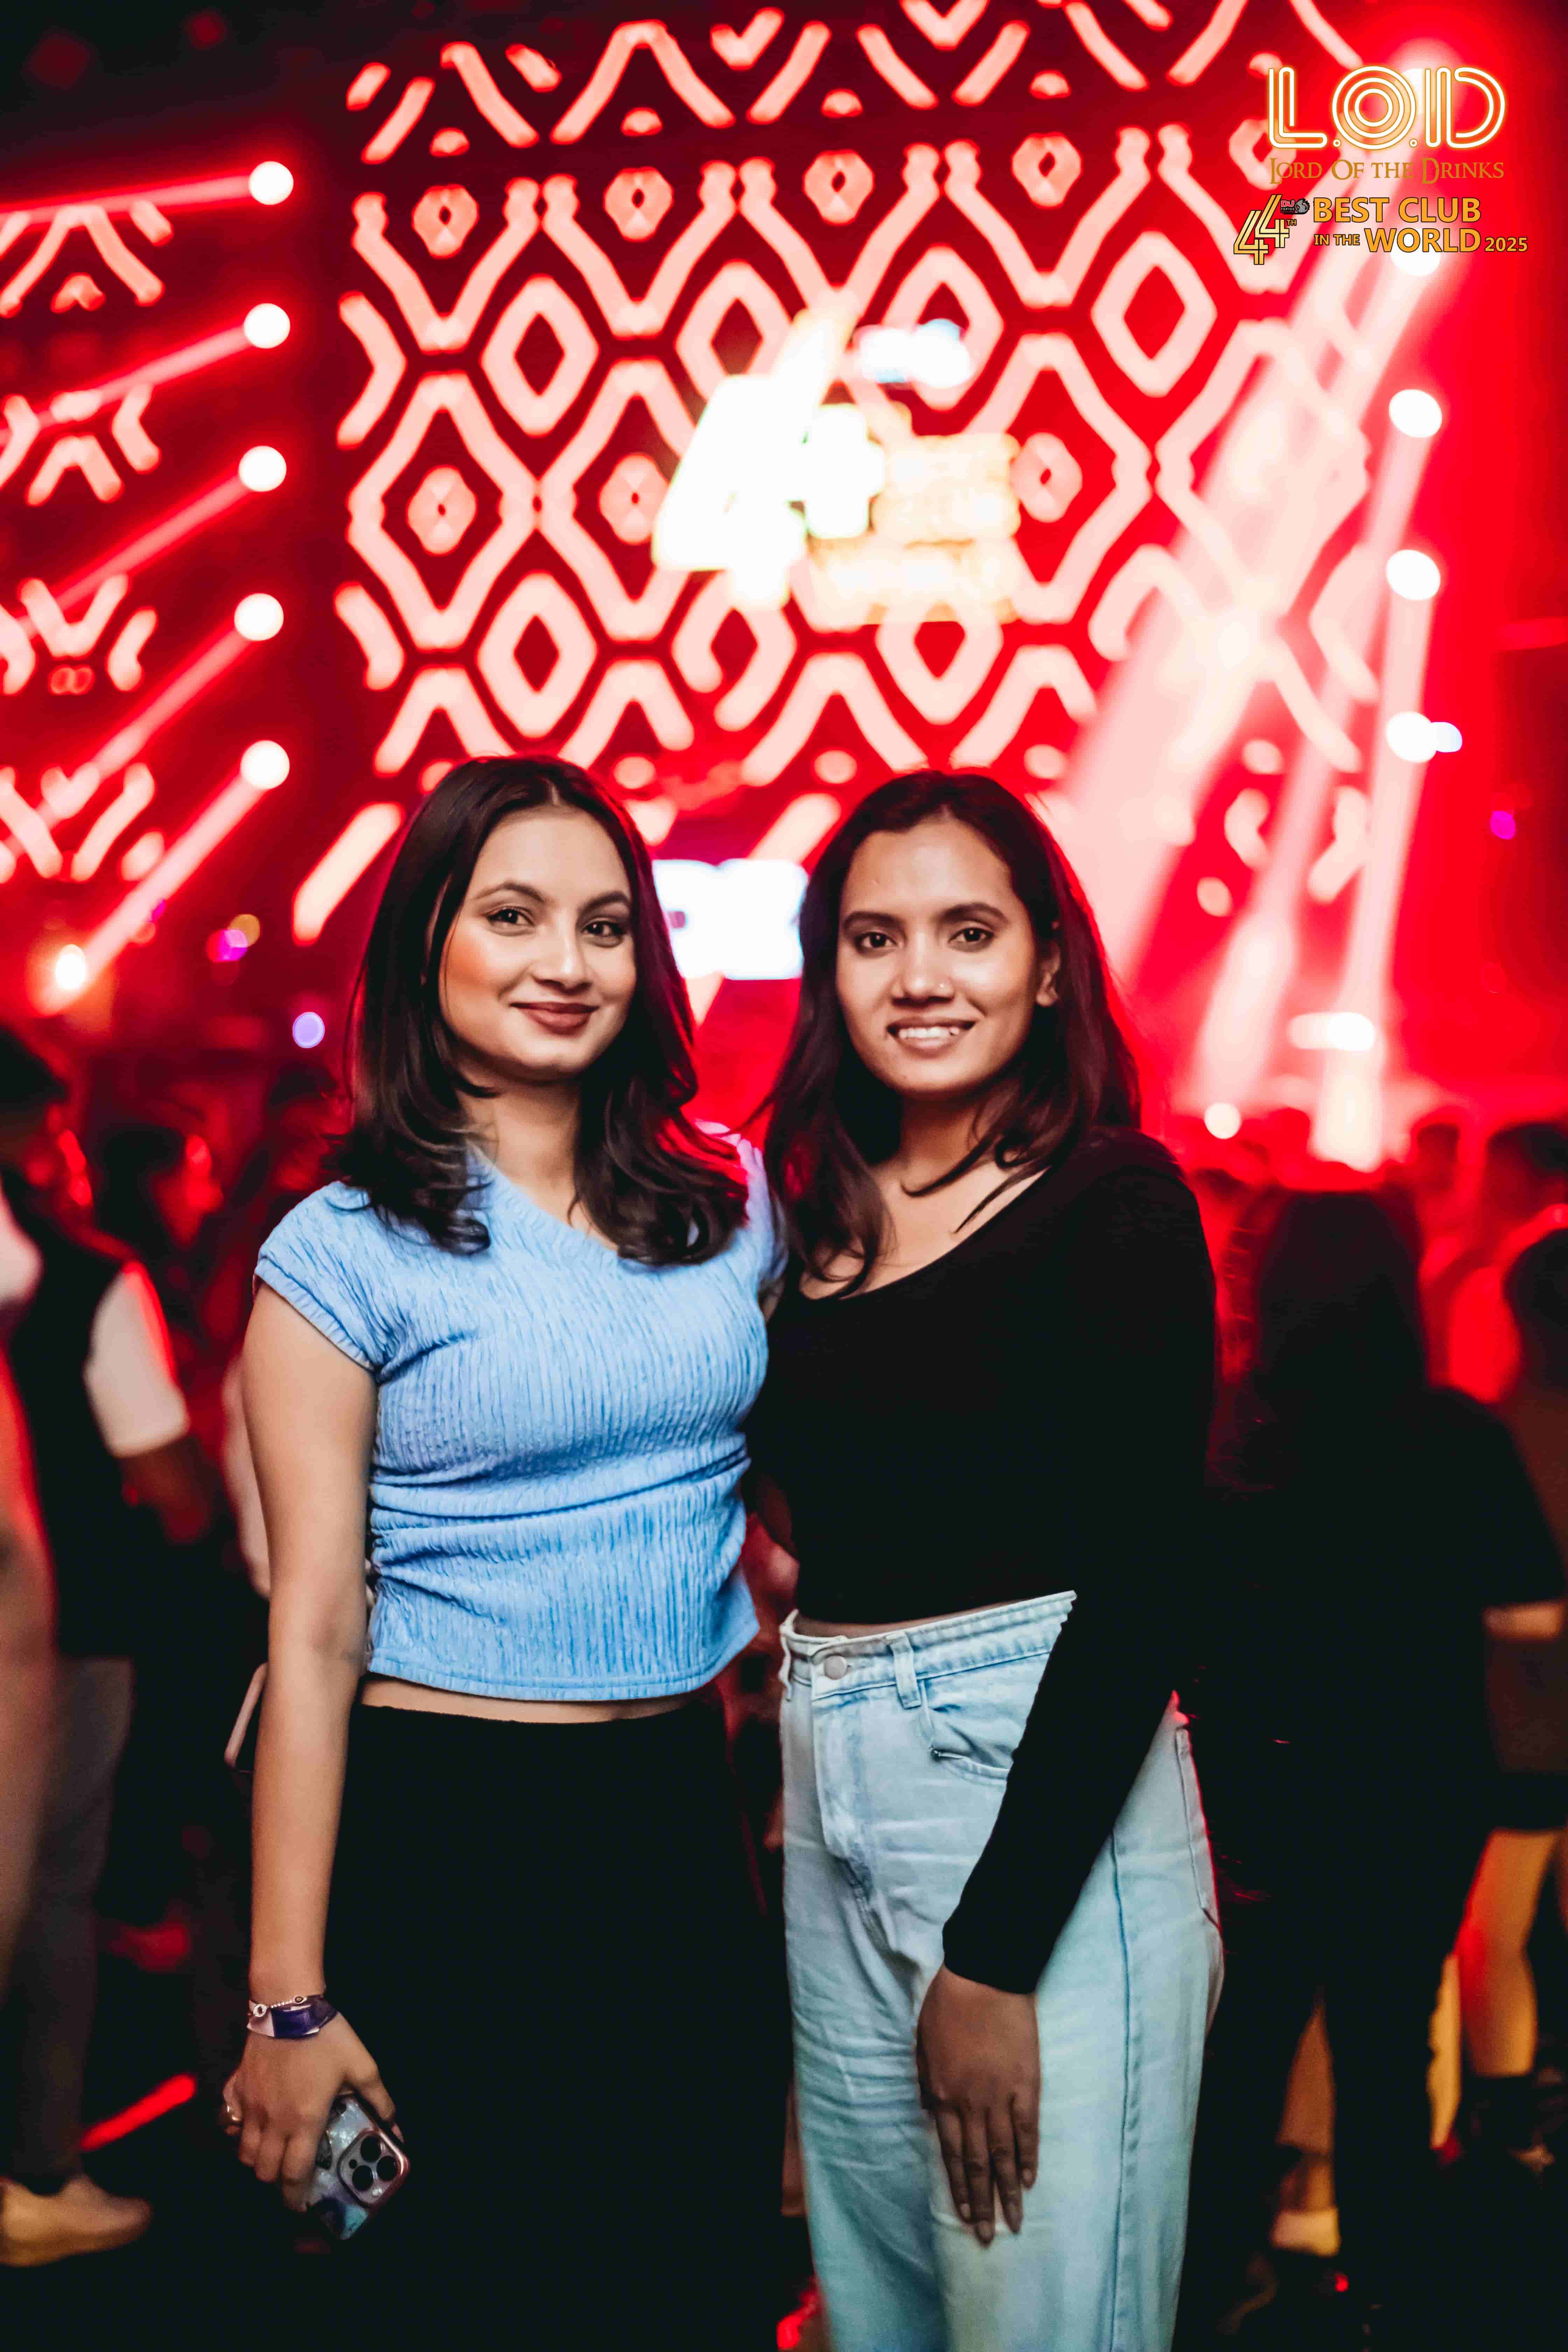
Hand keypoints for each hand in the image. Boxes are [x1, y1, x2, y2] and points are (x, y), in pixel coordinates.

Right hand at [223, 2014, 393, 2212]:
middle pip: (264, 2171)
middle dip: (276, 2183)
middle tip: (290, 2178)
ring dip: (256, 2161)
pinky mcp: (237, 2090)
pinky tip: (250, 2125)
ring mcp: (250, 2107)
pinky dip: (236, 2132)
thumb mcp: (362, 2066)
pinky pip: (229, 2122)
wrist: (288, 2004)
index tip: (300, 2207)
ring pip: (243, 2153)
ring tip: (273, 2154)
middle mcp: (273, 2121)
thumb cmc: (326, 2036)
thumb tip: (396, 2125)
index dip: (295, 2198)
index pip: (294, 2174)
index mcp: (304, 2121)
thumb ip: (379, 2098)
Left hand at [916, 1965, 1038, 2245]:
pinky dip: (1029, 2155)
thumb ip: (927, 2083)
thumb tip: (931, 2111)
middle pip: (977, 2162)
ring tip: (1014, 2221)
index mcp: (942, 2094)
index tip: (965, 2215)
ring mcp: (1000, 2096)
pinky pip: (1028, 2128)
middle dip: (982, 2202)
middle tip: (988, 2235)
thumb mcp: (922, 2044)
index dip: (959, 2187)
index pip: (951, 2153)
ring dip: (1008, 2190)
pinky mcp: (1026, 2084)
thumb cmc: (948, 2005)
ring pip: (1004, 2153)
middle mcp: (970, 2103)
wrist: (985, 1978)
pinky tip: (1030, 2179)